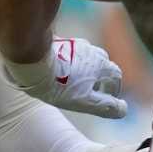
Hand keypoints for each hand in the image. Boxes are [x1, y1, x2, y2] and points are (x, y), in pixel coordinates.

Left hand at [0, 38, 126, 118]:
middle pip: (102, 63)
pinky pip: (68, 52)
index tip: (107, 97)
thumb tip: (123, 110)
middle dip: (100, 76)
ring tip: (73, 78)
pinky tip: (57, 69)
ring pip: (85, 56)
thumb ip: (106, 107)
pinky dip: (68, 61)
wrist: (29, 60)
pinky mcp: (57, 41)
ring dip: (84, 67)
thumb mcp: (84, 101)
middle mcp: (91, 51)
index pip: (116, 75)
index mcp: (101, 65)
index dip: (114, 87)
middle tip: (90, 88)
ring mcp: (73, 44)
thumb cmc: (57, 83)